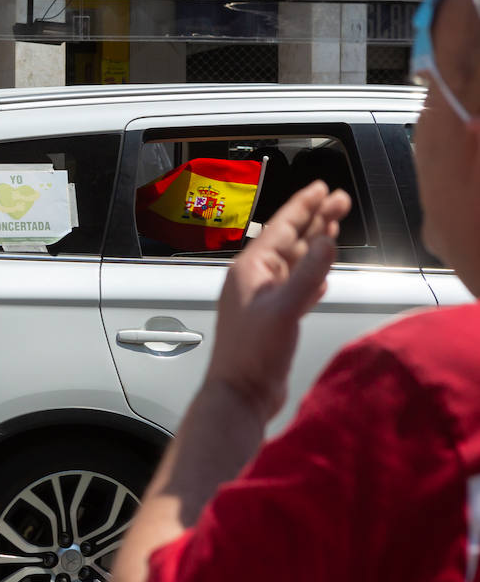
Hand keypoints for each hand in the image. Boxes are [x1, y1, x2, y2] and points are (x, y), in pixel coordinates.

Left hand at [205, 181, 351, 421]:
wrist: (241, 394)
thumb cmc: (251, 354)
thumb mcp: (283, 310)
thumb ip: (307, 275)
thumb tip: (326, 241)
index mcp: (250, 270)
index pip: (281, 227)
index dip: (303, 206)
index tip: (321, 188)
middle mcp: (255, 279)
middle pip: (290, 240)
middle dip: (315, 219)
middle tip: (341, 199)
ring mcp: (264, 298)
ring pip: (294, 263)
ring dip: (314, 245)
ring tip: (334, 226)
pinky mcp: (274, 318)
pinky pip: (296, 287)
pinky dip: (311, 277)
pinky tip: (322, 275)